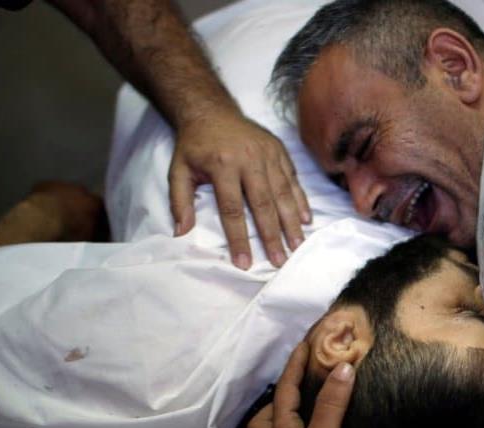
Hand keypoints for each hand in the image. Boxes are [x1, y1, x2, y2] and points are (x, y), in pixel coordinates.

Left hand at [169, 110, 310, 269]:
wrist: (211, 110)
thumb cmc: (194, 145)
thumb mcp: (178, 170)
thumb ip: (179, 201)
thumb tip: (181, 232)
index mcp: (222, 165)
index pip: (232, 209)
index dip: (239, 238)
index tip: (244, 262)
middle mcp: (249, 159)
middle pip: (263, 204)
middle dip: (272, 236)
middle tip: (279, 261)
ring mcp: (268, 154)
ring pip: (282, 193)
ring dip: (291, 222)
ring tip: (296, 246)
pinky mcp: (280, 151)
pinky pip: (292, 179)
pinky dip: (300, 200)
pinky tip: (305, 220)